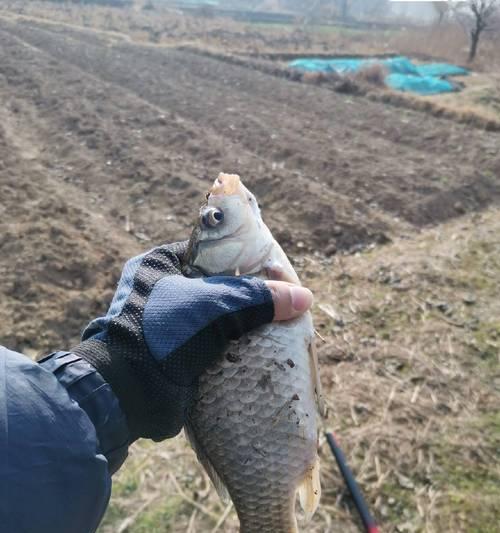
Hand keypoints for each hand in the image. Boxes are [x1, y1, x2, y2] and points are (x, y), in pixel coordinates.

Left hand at [74, 242, 311, 440]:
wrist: (127, 392)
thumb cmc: (164, 333)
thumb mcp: (216, 307)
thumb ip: (259, 299)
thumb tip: (304, 296)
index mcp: (158, 264)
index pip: (209, 251)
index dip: (240, 258)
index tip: (269, 270)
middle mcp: (157, 289)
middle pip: (213, 284)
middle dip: (243, 295)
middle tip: (273, 299)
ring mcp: (162, 321)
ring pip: (211, 314)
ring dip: (237, 322)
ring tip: (270, 323)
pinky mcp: (169, 350)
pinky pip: (205, 339)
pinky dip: (226, 343)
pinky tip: (253, 347)